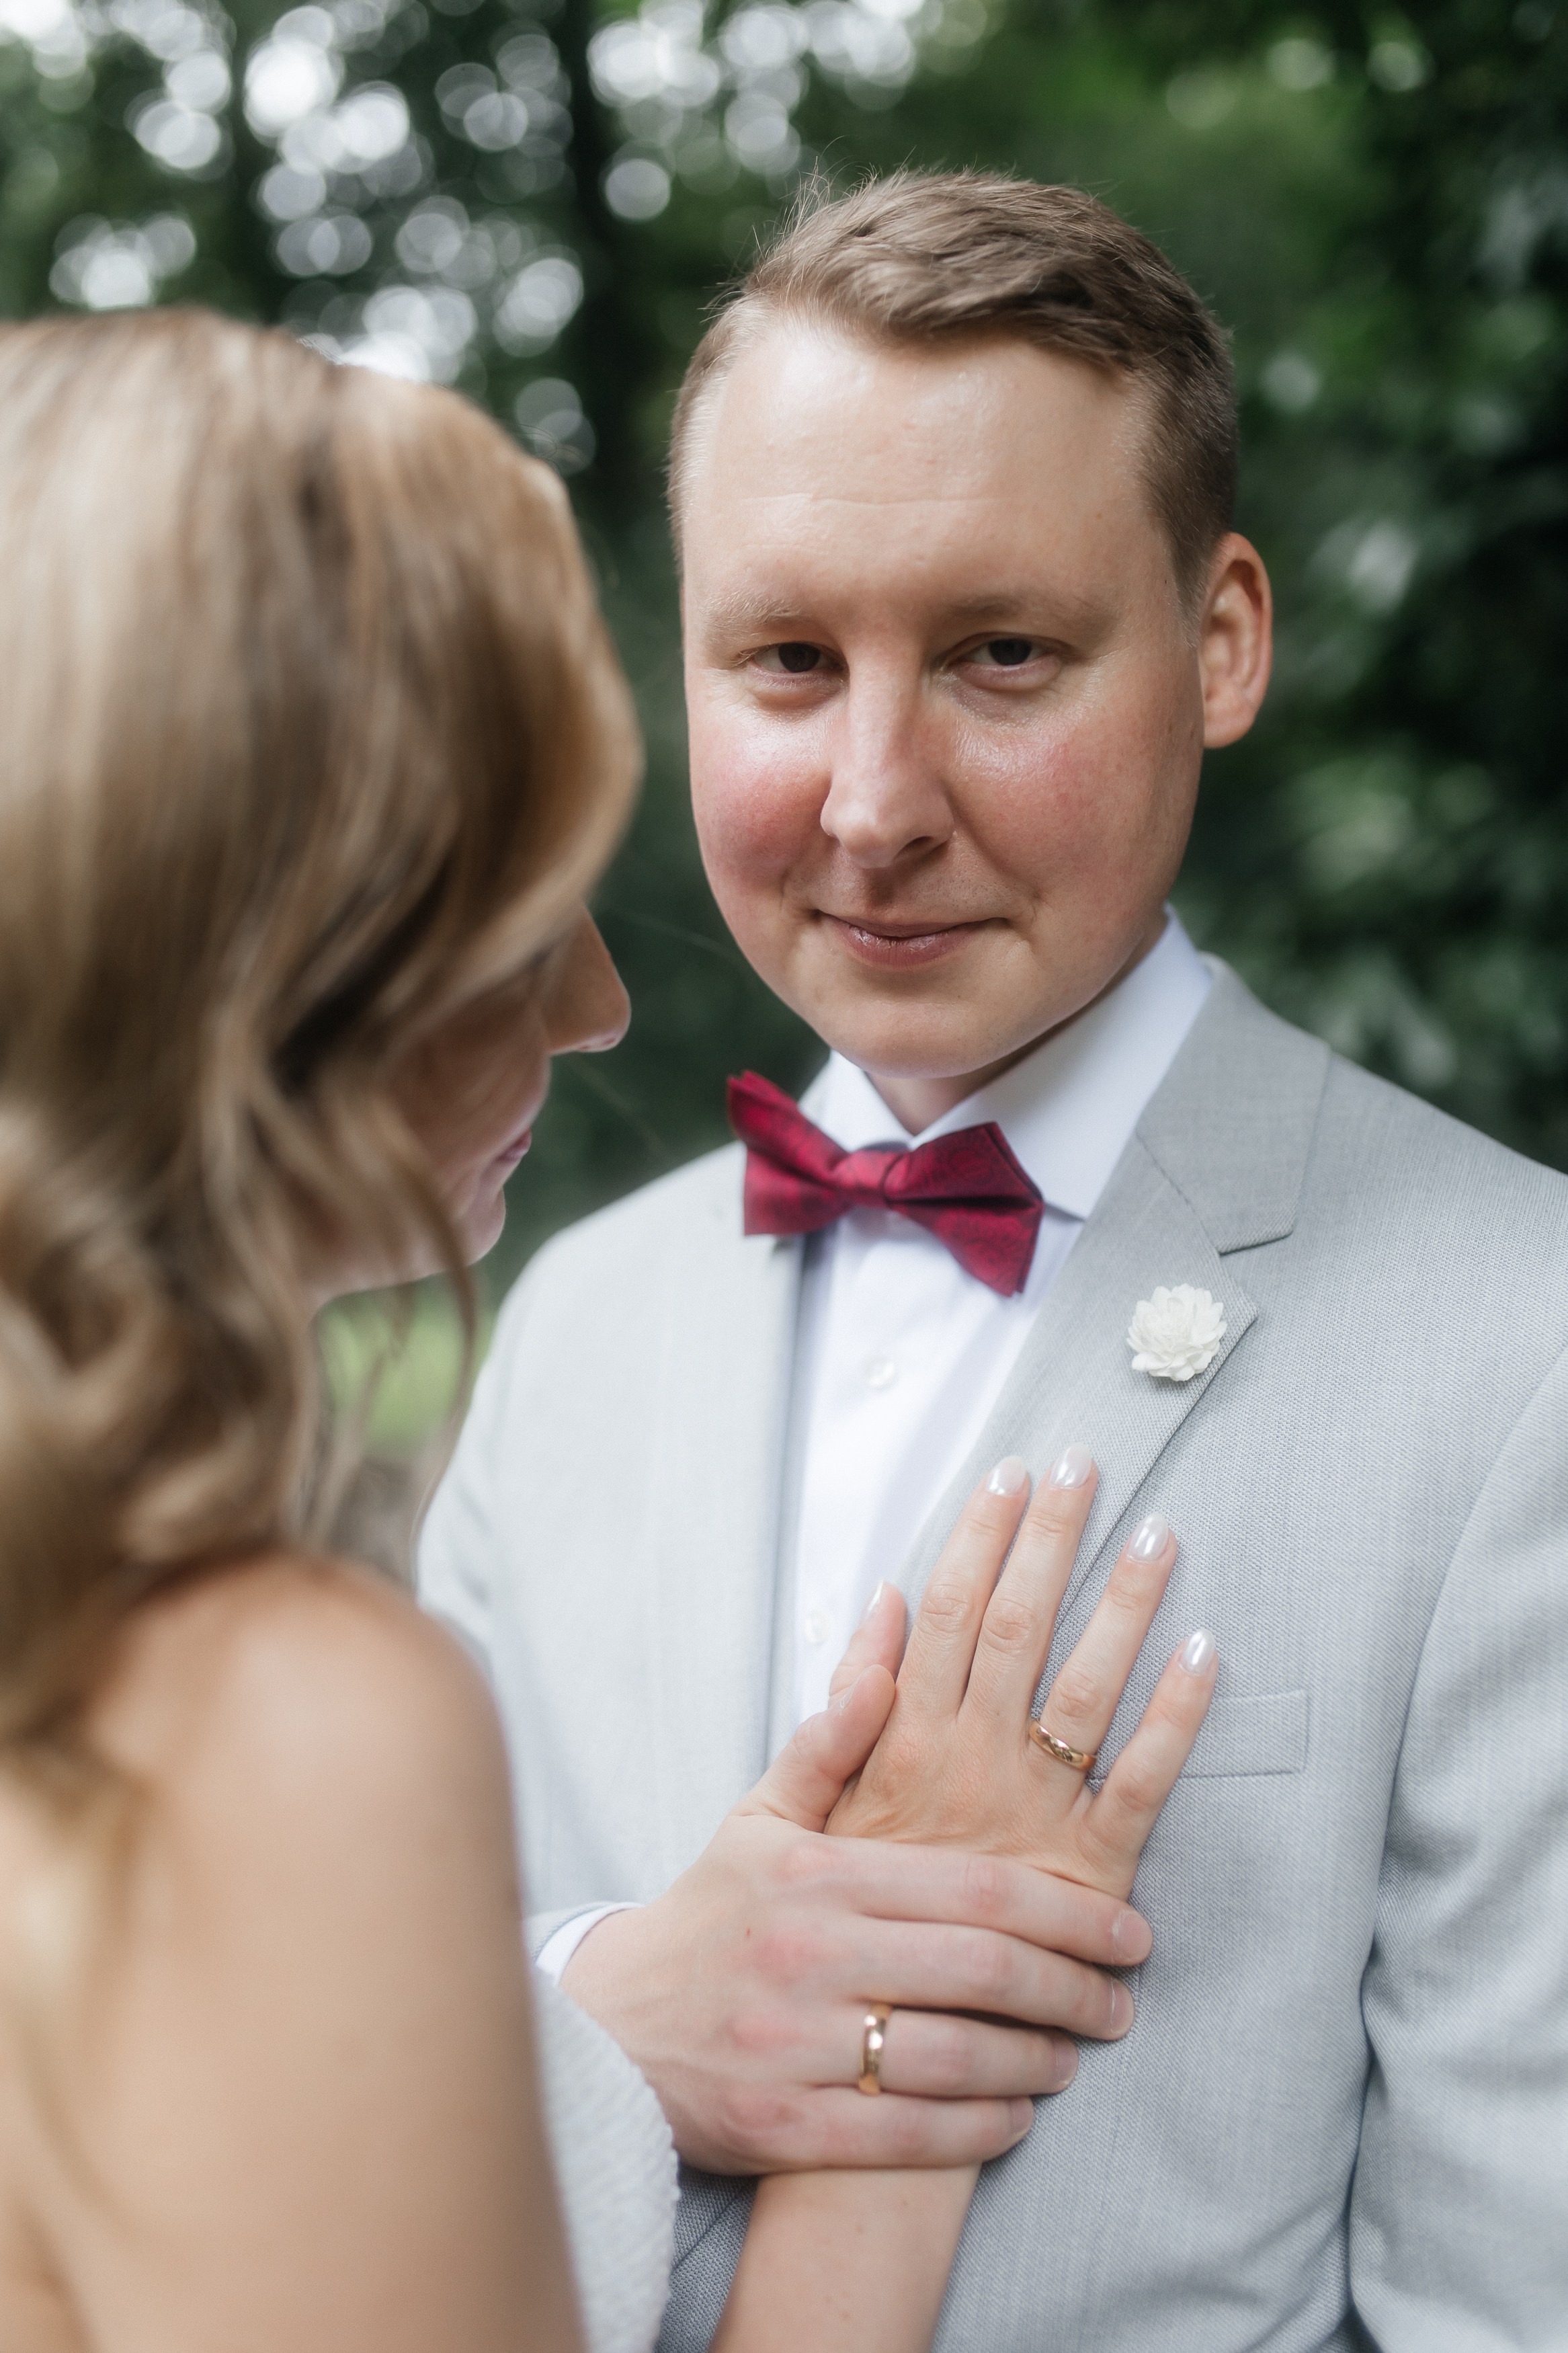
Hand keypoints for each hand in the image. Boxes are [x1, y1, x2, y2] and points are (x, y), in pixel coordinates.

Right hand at [562, 1666, 1148, 2173]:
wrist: (605, 2032)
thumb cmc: (707, 1917)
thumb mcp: (759, 1819)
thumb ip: (834, 1739)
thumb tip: (891, 1628)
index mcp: (817, 1873)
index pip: (975, 1888)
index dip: (1068, 1911)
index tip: (1130, 1928)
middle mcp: (811, 1955)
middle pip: (981, 1972)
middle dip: (1072, 1989)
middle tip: (1122, 1998)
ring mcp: (796, 2046)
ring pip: (955, 2059)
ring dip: (1035, 2063)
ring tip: (1075, 2057)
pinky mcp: (785, 2127)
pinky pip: (910, 2136)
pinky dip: (978, 2131)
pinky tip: (1016, 2119)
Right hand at [827, 1448, 1217, 1902]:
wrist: (815, 2058)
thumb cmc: (795, 1931)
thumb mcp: (783, 1817)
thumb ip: (834, 1718)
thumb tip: (880, 1604)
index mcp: (892, 1750)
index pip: (940, 1617)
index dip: (978, 1540)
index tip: (1012, 1470)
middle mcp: (956, 1774)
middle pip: (1011, 1632)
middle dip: (1050, 1542)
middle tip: (1088, 1464)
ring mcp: (1018, 1828)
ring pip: (1080, 1696)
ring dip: (1122, 1610)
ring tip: (1160, 1536)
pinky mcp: (1075, 1884)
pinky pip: (1134, 1795)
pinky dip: (1174, 1723)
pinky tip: (1204, 1659)